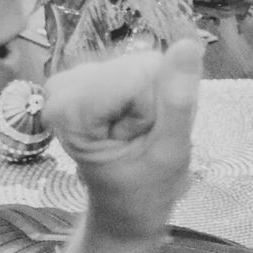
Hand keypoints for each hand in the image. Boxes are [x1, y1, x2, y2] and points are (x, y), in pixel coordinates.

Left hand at [43, 39, 202, 245]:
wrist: (126, 208)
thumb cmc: (145, 191)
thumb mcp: (169, 154)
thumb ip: (178, 101)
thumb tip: (188, 44)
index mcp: (69, 108)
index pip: (140, 76)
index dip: (154, 108)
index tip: (142, 139)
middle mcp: (63, 87)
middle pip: (140, 66)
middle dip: (153, 101)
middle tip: (144, 138)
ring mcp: (75, 79)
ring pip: (144, 64)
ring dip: (153, 98)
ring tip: (141, 133)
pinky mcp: (90, 75)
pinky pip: (140, 66)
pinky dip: (147, 93)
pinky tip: (136, 121)